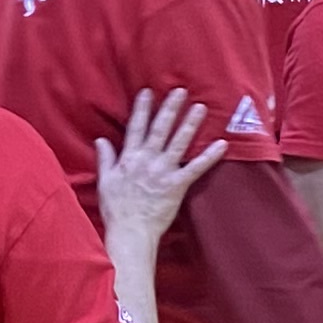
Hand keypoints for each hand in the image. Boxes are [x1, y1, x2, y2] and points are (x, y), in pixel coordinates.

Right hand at [90, 89, 227, 258]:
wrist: (130, 232)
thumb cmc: (116, 209)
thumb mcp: (105, 181)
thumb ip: (105, 159)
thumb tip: (101, 140)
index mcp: (129, 158)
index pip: (136, 128)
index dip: (142, 109)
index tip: (148, 92)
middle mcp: (147, 160)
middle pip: (160, 129)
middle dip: (170, 108)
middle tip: (181, 91)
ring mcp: (163, 172)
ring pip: (179, 142)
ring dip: (190, 124)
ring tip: (200, 108)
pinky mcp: (177, 185)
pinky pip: (196, 168)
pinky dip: (209, 156)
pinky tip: (222, 145)